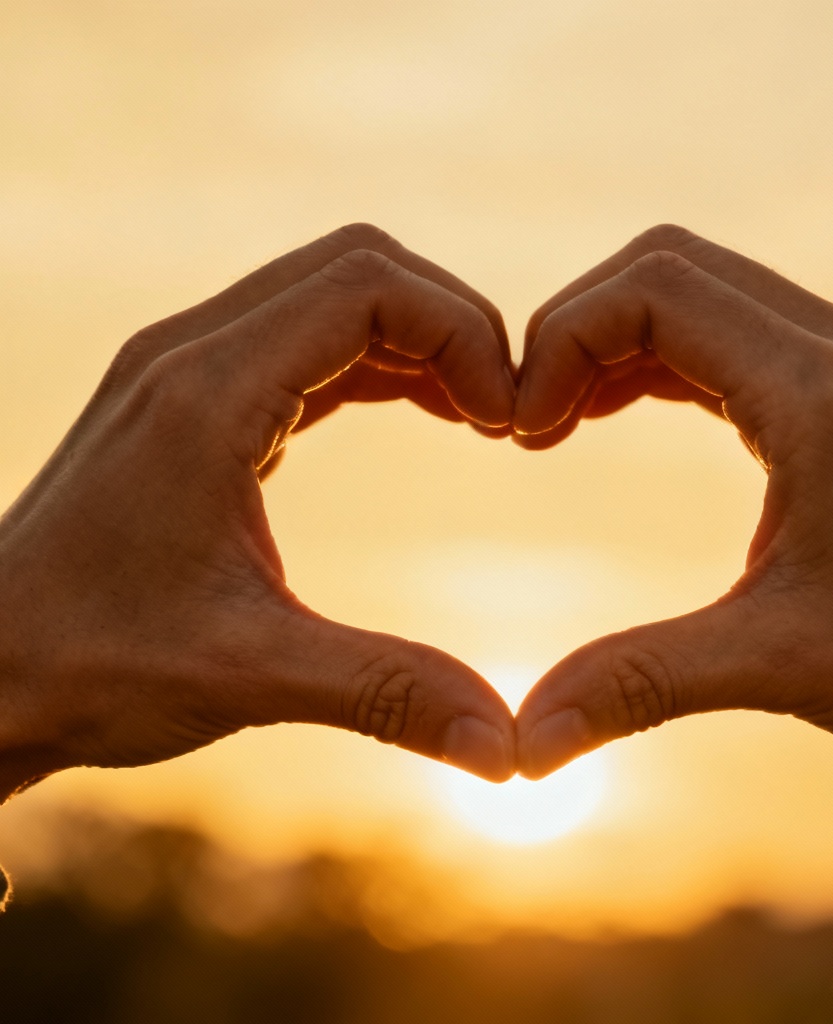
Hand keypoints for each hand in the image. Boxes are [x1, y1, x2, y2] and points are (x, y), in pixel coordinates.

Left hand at [0, 223, 516, 799]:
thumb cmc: (88, 667)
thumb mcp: (250, 678)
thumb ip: (388, 695)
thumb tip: (505, 748)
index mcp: (206, 394)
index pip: (366, 287)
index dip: (462, 333)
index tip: (509, 422)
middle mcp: (193, 354)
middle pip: (359, 267)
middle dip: (452, 324)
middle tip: (506, 414)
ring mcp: (190, 369)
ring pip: (335, 294)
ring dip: (420, 340)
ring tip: (483, 418)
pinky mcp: (197, 399)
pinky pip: (311, 342)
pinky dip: (382, 363)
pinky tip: (428, 415)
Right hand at [513, 225, 832, 798]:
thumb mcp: (773, 668)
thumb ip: (636, 686)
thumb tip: (522, 744)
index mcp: (819, 395)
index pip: (654, 292)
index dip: (562, 341)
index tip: (521, 432)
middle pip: (666, 267)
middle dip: (576, 329)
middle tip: (528, 423)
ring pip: (696, 291)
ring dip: (613, 342)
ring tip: (556, 423)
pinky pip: (726, 332)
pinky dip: (655, 360)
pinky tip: (613, 414)